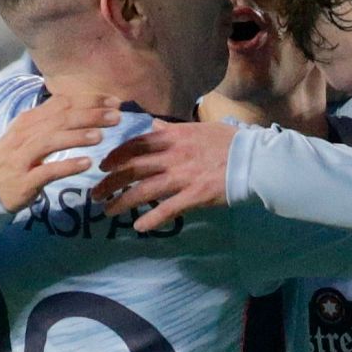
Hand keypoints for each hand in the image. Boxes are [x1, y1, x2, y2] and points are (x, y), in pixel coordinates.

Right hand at [0, 93, 121, 211]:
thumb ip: (52, 119)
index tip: (114, 101)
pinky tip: (87, 163)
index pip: (61, 104)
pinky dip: (67, 166)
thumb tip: (82, 102)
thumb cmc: (17, 158)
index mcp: (28, 120)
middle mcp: (23, 136)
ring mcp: (21, 158)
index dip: (88, 101)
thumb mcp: (30, 134)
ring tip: (101, 136)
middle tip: (116, 115)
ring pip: (51, 141)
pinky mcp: (23, 181)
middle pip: (59, 120)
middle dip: (89, 116)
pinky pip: (47, 171)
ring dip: (77, 137)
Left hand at [90, 120, 236, 231]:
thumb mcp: (199, 128)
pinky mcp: (195, 196)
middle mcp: (173, 156)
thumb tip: (153, 124)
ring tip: (108, 211)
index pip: (135, 145)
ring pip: (144, 190)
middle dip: (110, 181)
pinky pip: (168, 209)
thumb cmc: (230, 142)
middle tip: (96, 194)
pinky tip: (139, 227)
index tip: (103, 166)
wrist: (255, 160)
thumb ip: (173, 128)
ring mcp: (183, 177)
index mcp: (174, 137)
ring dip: (122, 201)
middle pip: (132, 168)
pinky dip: (152, 219)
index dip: (115, 156)